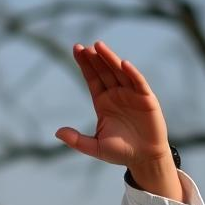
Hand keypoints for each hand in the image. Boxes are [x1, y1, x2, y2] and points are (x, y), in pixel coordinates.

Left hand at [55, 41, 170, 167]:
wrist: (143, 158)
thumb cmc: (119, 152)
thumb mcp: (94, 147)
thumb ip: (76, 140)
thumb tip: (57, 132)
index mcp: (103, 102)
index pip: (92, 79)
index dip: (84, 65)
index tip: (76, 50)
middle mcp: (116, 95)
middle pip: (103, 72)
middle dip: (94, 59)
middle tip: (83, 47)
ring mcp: (131, 95)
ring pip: (119, 72)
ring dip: (110, 59)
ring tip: (98, 46)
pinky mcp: (146, 99)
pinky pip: (138, 83)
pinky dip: (132, 73)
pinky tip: (123, 64)